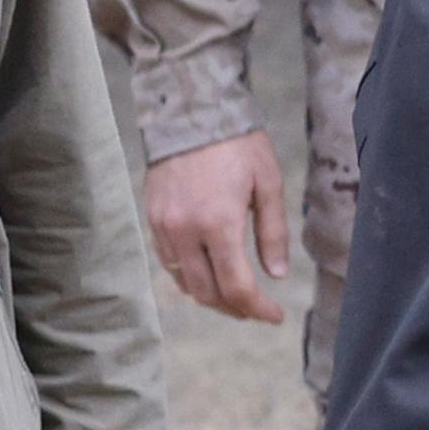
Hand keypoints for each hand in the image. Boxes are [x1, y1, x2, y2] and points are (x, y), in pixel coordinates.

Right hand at [142, 130, 289, 323]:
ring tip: (238, 296)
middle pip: (207, 292)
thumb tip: (276, 274)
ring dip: (212, 295)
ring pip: (184, 282)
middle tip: (258, 310)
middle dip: (236, 308)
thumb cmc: (238, 145)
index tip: (276, 316)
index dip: (258, 309)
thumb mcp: (268, 185)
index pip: (236, 286)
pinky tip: (211, 272)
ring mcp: (163, 227)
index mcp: (218, 224)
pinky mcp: (152, 219)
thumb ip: (272, 233)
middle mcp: (185, 231)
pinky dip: (191, 276)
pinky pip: (169, 262)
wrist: (191, 113)